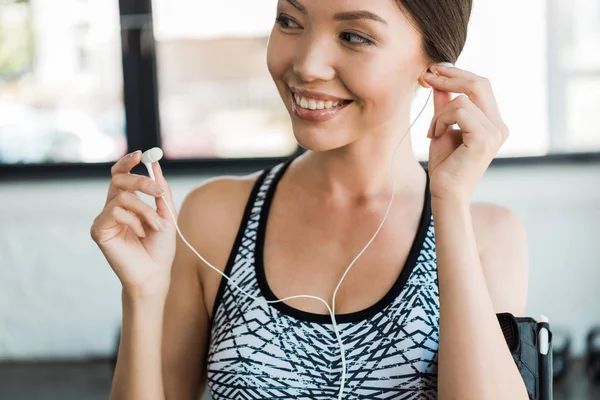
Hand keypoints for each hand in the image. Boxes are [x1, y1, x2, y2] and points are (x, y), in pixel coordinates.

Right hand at [90, 151, 177, 298]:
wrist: (154, 273)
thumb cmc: (160, 247)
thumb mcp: (167, 214)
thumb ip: (161, 190)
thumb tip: (155, 165)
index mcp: (127, 202)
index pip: (120, 175)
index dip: (127, 162)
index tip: (141, 154)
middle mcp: (113, 207)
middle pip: (119, 179)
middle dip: (141, 182)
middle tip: (157, 192)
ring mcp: (104, 218)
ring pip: (122, 197)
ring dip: (145, 209)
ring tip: (156, 226)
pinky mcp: (99, 229)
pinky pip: (115, 212)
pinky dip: (133, 220)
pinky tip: (141, 234)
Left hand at [424, 65, 508, 202]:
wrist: (445, 194)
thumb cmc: (445, 165)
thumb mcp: (442, 127)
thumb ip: (444, 105)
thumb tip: (439, 80)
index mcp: (494, 122)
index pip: (481, 86)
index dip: (457, 73)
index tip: (434, 70)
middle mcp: (499, 126)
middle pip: (480, 83)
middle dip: (451, 76)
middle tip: (427, 76)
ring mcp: (495, 132)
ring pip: (462, 100)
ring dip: (439, 113)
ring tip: (432, 131)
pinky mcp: (484, 139)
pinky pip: (458, 112)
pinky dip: (440, 121)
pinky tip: (434, 136)